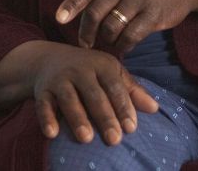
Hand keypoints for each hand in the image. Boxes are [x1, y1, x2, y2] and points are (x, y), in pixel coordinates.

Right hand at [32, 43, 156, 145]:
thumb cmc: (88, 70)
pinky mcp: (42, 90)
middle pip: (94, 95)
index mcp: (102, 65)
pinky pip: (44, 104)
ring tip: (86, 138)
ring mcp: (60, 79)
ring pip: (69, 99)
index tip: (131, 128)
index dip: (123, 107)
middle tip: (114, 139)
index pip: (115, 87)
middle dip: (104, 117)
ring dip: (77, 118)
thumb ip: (131, 91)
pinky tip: (52, 134)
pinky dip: (47, 118)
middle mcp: (80, 70)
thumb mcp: (110, 73)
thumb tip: (154, 108)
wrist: (48, 58)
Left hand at [56, 0, 195, 53]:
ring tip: (107, 45)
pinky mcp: (153, 15)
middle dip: (86, 34)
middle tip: (85, 45)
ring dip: (106, 41)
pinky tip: (122, 49)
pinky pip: (130, 37)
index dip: (69, 6)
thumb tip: (70, 15)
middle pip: (94, 14)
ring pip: (111, 28)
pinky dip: (122, 47)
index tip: (59, 20)